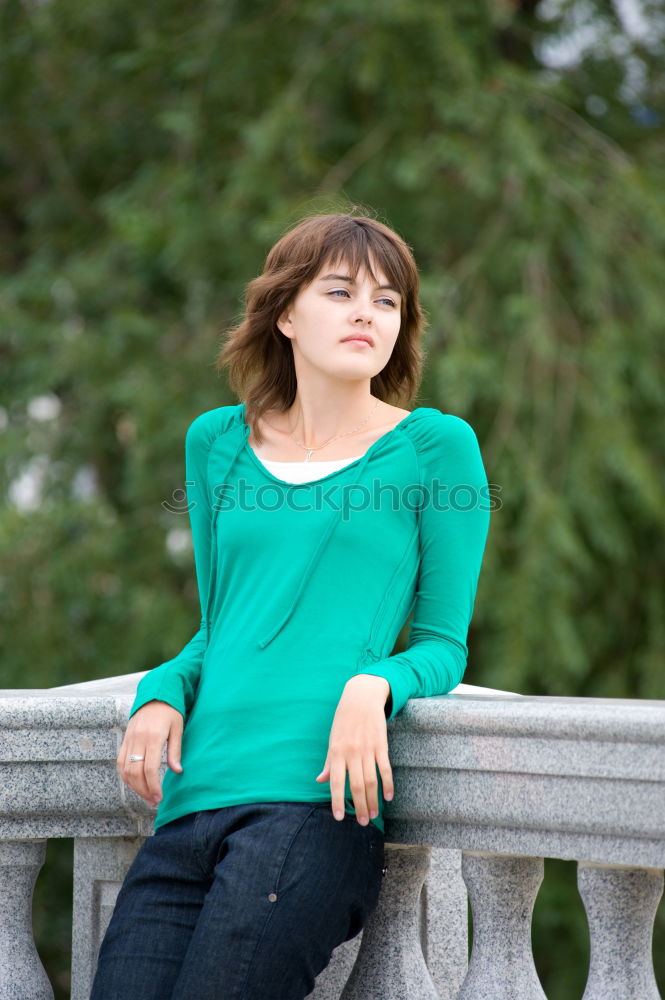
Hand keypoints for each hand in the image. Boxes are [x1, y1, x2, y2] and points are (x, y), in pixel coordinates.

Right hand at [116, 700, 183, 807]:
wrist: (155, 695)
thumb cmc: (170, 712)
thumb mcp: (178, 729)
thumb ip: (175, 751)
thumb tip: (177, 771)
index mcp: (153, 737)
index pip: (150, 768)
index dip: (153, 786)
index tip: (159, 797)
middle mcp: (138, 739)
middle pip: (136, 772)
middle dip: (144, 790)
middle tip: (154, 801)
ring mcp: (129, 739)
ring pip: (125, 769)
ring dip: (134, 786)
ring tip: (146, 796)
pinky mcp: (125, 740)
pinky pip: (120, 762)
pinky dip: (126, 776)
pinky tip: (135, 784)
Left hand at [315, 675, 394, 824]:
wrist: (361, 697)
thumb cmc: (344, 720)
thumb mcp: (332, 739)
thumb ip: (329, 762)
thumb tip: (320, 781)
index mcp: (337, 752)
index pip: (336, 782)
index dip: (337, 800)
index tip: (338, 817)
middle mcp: (352, 752)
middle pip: (356, 785)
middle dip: (359, 806)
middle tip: (362, 822)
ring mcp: (367, 749)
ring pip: (371, 780)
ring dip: (373, 800)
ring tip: (374, 814)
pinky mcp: (381, 744)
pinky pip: (385, 768)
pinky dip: (388, 783)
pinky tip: (389, 796)